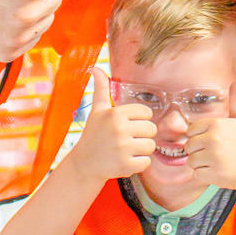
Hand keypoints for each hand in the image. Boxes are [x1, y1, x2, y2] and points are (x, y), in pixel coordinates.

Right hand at [70, 68, 156, 182]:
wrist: (83, 165)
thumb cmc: (93, 135)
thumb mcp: (97, 111)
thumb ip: (101, 89)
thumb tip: (96, 68)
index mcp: (115, 114)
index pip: (147, 113)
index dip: (140, 120)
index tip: (128, 126)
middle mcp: (119, 129)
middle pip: (151, 129)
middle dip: (142, 136)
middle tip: (127, 140)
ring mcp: (123, 148)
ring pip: (151, 146)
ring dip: (141, 150)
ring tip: (127, 150)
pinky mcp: (126, 166)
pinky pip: (146, 162)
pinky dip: (139, 164)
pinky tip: (125, 161)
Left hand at [184, 78, 235, 191]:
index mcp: (216, 124)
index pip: (190, 130)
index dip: (200, 137)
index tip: (215, 141)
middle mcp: (213, 139)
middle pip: (189, 146)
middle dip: (200, 151)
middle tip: (218, 153)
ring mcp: (214, 157)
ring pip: (191, 161)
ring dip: (202, 164)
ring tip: (219, 162)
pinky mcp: (214, 174)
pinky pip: (196, 174)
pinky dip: (205, 176)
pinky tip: (220, 172)